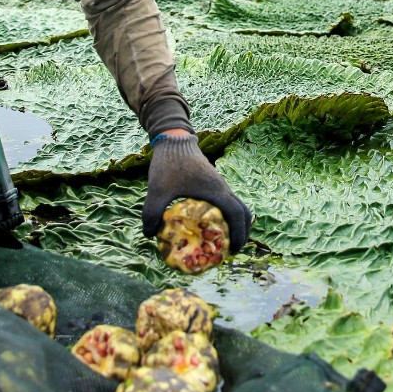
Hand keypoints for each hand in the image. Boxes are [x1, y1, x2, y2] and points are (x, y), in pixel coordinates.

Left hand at [144, 133, 251, 251]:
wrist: (174, 140)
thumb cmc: (169, 163)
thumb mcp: (157, 189)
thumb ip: (152, 212)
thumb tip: (149, 234)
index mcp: (216, 191)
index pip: (237, 215)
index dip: (238, 235)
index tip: (232, 251)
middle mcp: (222, 188)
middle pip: (243, 213)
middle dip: (241, 233)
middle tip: (230, 250)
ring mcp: (219, 184)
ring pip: (236, 206)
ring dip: (235, 224)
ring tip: (222, 241)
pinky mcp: (212, 182)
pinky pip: (226, 201)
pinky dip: (225, 215)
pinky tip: (208, 224)